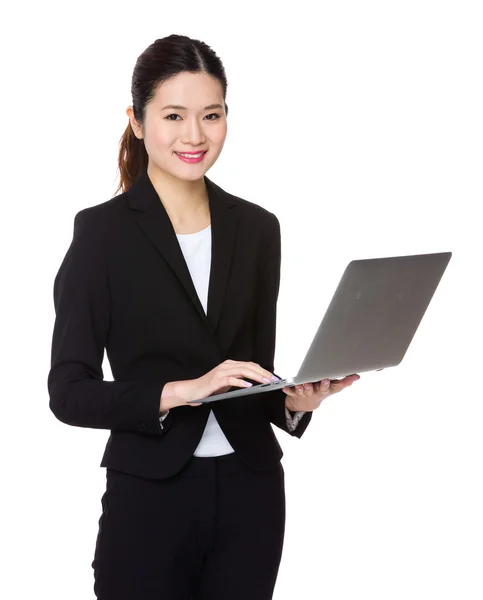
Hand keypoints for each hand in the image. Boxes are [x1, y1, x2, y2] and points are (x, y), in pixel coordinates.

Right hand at [161, 359, 280, 407]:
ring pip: (243, 371)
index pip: (251, 365)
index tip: (273, 378)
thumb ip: (239, 378)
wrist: (193, 390)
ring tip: (265, 382)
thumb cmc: (210, 387)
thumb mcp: (228, 381)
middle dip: (263, 373)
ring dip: (256, 376)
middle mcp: (227, 365)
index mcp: (231, 364)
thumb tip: (255, 380)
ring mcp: (222, 372)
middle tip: (273, 380)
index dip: (263, 371)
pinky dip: (241, 382)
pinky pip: (231, 379)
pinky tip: (248, 385)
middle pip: (249, 366)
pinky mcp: (217, 380)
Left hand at [282, 374, 359, 411]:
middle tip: (309, 384)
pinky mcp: (295, 393)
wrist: (309, 403)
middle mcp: (313, 392)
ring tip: (299, 385)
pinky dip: (287, 390)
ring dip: (300, 389)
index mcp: (323, 390)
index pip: (326, 388)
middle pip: (312, 390)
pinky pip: (290, 392)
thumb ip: (345, 382)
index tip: (325, 380)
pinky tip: (284, 388)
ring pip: (301, 391)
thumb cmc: (323, 391)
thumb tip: (356, 377)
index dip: (325, 384)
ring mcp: (304, 393)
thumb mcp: (334, 388)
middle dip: (311, 387)